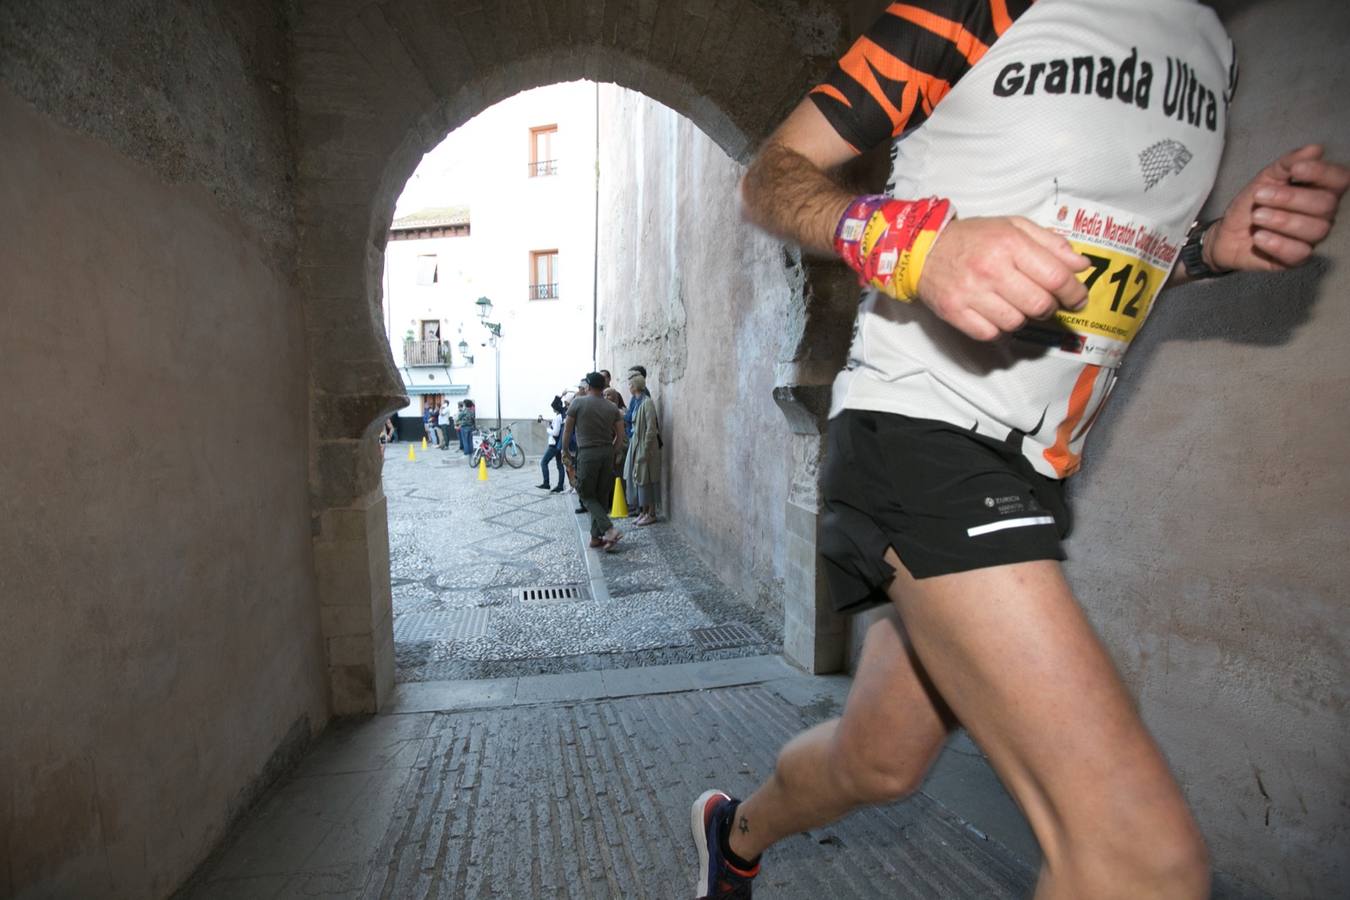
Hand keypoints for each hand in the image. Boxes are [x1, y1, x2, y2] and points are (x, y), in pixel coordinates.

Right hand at [915, 217, 1089, 341]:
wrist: (924, 249)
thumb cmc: (973, 238)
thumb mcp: (1014, 226)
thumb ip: (1051, 243)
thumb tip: (1081, 266)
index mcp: (1009, 243)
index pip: (1056, 277)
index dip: (1074, 292)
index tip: (1078, 298)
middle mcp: (990, 269)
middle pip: (1039, 304)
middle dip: (1050, 307)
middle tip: (1045, 301)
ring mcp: (971, 293)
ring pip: (1017, 322)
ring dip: (1023, 317)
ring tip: (1016, 304)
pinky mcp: (955, 312)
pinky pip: (991, 334)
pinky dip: (999, 329)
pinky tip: (996, 314)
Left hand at [1207, 145, 1347, 271]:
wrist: (1227, 233)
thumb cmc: (1253, 203)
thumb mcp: (1265, 179)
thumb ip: (1287, 164)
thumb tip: (1315, 149)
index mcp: (1320, 191)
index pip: (1340, 180)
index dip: (1322, 173)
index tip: (1295, 170)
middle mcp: (1322, 215)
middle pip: (1326, 205)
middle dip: (1290, 198)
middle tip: (1260, 196)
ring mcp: (1311, 238)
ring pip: (1315, 230)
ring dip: (1282, 220)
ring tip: (1257, 215)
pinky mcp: (1296, 259)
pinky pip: (1299, 253)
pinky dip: (1277, 243)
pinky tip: (1259, 237)